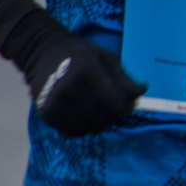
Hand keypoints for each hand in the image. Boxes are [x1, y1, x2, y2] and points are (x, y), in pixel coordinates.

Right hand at [23, 31, 145, 137]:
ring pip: (89, 129)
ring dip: (98, 122)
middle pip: (104, 121)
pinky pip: (72, 132)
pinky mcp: (46, 115)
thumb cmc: (81, 54)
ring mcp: (56, 105)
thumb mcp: (107, 59)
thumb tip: (141, 93)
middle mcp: (70, 92)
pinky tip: (82, 112)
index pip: (116, 107)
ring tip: (97, 107)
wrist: (43, 53)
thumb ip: (124, 80)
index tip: (127, 101)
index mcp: (88, 75)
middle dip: (113, 115)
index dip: (126, 107)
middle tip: (112, 104)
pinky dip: (82, 126)